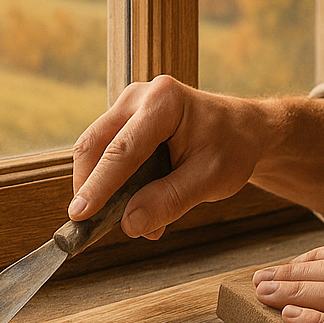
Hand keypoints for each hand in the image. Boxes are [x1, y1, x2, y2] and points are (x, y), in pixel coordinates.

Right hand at [70, 75, 261, 238]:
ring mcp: (129, 104)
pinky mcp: (125, 118)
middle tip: (88, 226)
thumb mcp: (211, 179)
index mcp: (164, 102)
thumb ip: (170, 201)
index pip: (122, 150)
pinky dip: (109, 179)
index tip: (79, 215)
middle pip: (95, 143)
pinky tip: (128, 202)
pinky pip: (105, 150)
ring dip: (99, 185)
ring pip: (95, 148)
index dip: (98, 185)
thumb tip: (129, 224)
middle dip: (89, 186)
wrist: (243, 129)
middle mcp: (140, 96)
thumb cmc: (232, 147)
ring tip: (123, 217)